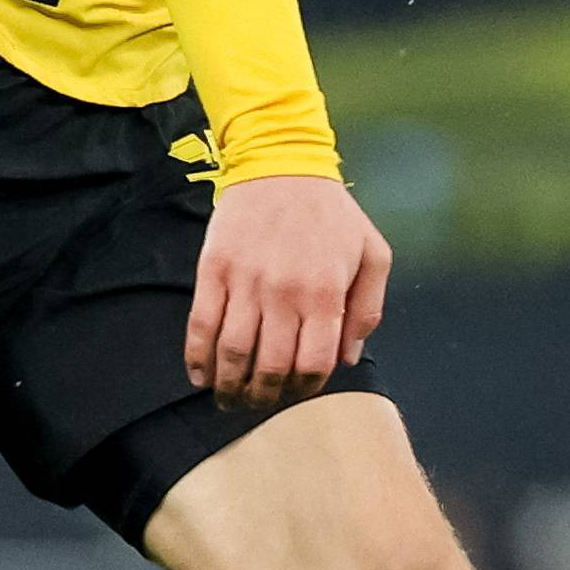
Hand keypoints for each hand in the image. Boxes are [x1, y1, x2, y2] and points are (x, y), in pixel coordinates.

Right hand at [186, 172, 392, 410]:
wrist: (282, 164)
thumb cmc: (333, 214)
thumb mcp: (372, 255)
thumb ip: (367, 310)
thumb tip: (348, 358)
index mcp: (325, 293)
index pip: (314, 363)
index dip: (305, 388)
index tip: (298, 392)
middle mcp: (284, 294)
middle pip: (270, 367)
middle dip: (264, 397)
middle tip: (259, 405)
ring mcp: (245, 283)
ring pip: (232, 353)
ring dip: (229, 386)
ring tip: (230, 399)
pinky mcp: (214, 270)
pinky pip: (201, 325)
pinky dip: (197, 358)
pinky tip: (200, 376)